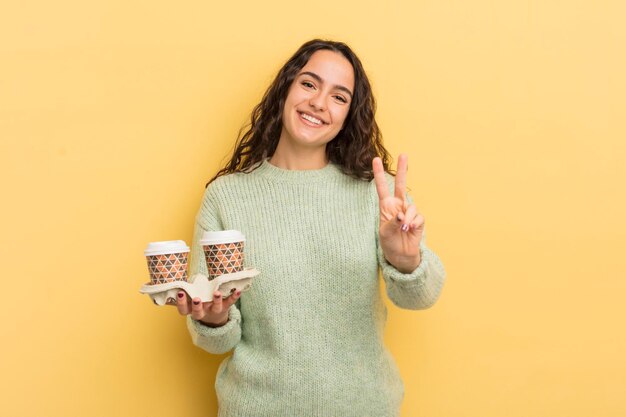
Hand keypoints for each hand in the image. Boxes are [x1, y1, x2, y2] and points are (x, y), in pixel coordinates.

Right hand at [176, 289, 240, 326]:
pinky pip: (230, 303)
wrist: (214, 316)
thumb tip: (186, 275)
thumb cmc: (200, 300)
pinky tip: (238, 291)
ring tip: (216, 293)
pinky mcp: (225, 307)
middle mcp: (202, 312)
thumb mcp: (193, 296)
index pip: (183, 309)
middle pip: (198, 313)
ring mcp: (214, 310)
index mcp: (191, 309)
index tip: (180, 293)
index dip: (181, 303)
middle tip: (197, 299)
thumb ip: (190, 288)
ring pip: (215, 308)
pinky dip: (234, 297)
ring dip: (216, 301)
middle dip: (197, 306)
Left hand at [372, 154, 423, 272]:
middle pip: (401, 185)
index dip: (379, 174)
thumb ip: (392, 222)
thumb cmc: (389, 242)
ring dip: (408, 218)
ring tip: (404, 228)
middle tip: (404, 154)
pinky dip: (414, 223)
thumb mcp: (385, 232)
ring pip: (411, 207)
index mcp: (386, 206)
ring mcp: (409, 212)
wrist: (400, 255)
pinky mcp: (418, 220)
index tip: (375, 159)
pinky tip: (410, 229)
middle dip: (402, 170)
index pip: (382, 187)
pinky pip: (418, 217)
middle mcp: (398, 205)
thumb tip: (402, 214)